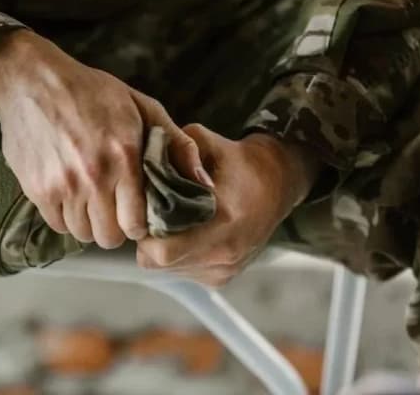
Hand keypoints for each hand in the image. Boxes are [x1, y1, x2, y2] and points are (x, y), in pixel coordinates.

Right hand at [0, 29, 208, 248]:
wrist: (30, 81)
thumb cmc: (90, 92)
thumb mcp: (143, 107)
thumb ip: (177, 145)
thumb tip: (203, 183)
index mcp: (124, 156)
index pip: (138, 224)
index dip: (141, 223)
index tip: (137, 212)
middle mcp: (94, 176)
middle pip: (110, 237)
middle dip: (117, 227)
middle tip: (115, 208)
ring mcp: (62, 185)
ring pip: (83, 234)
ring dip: (91, 223)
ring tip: (93, 200)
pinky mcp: (37, 189)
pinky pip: (57, 225)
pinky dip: (66, 217)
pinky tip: (71, 195)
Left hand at [137, 124, 318, 285]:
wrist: (277, 183)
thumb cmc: (236, 160)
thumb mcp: (204, 142)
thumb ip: (172, 151)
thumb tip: (142, 168)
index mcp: (221, 216)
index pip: (164, 248)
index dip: (144, 231)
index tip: (142, 211)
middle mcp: (225, 249)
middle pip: (160, 261)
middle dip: (147, 241)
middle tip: (149, 217)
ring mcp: (225, 267)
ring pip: (169, 271)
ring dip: (160, 250)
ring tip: (168, 223)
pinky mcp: (224, 277)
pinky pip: (184, 273)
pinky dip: (177, 257)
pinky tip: (184, 235)